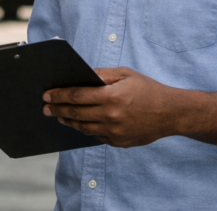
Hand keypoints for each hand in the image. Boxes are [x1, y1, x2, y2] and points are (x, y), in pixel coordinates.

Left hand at [43, 67, 185, 147]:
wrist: (171, 113)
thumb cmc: (148, 89)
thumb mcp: (126, 74)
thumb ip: (102, 74)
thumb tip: (81, 75)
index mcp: (112, 96)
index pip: (77, 96)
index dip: (59, 95)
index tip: (47, 94)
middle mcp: (112, 116)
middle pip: (76, 113)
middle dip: (57, 109)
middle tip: (45, 107)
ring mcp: (115, 132)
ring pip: (84, 127)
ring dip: (68, 121)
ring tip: (59, 116)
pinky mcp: (119, 142)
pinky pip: (96, 136)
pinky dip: (85, 129)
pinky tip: (78, 123)